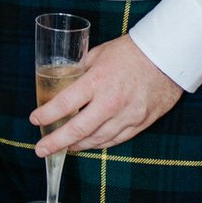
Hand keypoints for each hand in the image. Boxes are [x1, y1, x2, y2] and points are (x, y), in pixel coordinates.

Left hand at [31, 34, 183, 156]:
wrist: (167, 57)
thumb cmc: (131, 52)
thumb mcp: (98, 54)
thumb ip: (81, 70)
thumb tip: (63, 80)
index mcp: (96, 81)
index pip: (64, 104)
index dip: (46, 115)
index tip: (34, 120)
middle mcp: (111, 102)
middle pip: (78, 129)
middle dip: (56, 142)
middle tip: (40, 150)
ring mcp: (127, 116)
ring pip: (97, 139)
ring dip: (77, 145)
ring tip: (63, 148)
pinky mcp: (140, 123)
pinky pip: (115, 140)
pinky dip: (99, 144)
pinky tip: (88, 144)